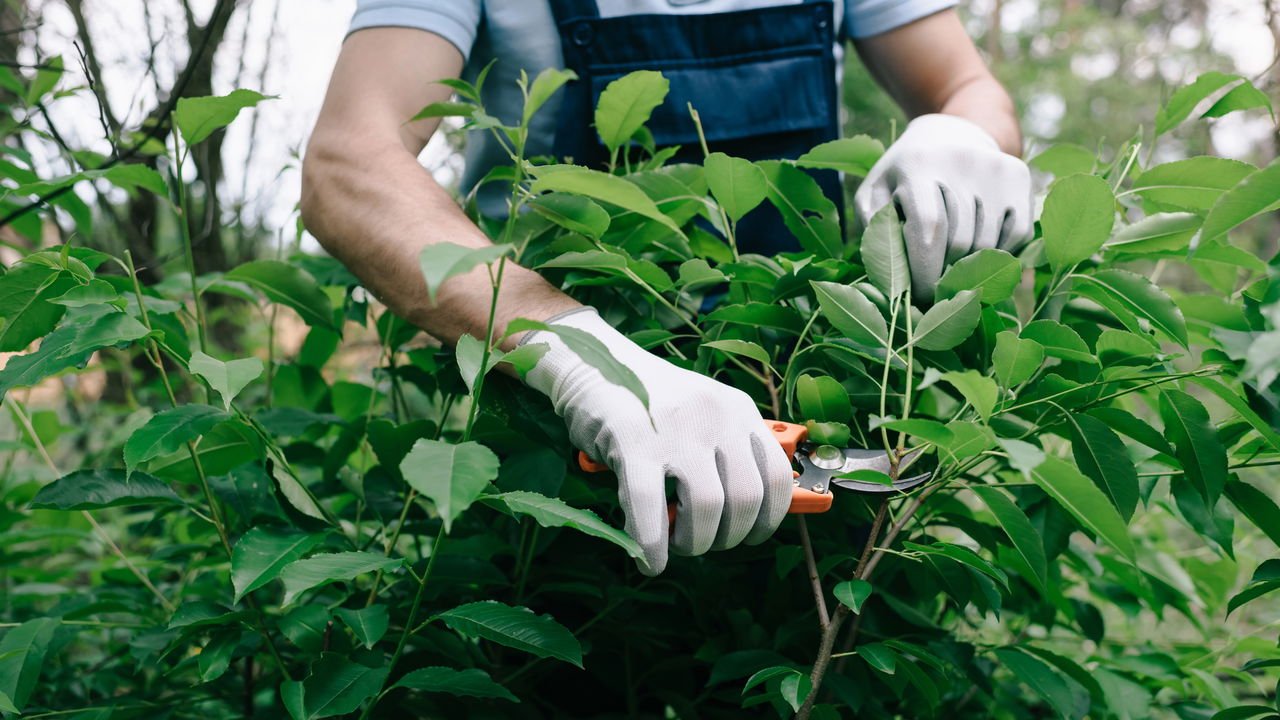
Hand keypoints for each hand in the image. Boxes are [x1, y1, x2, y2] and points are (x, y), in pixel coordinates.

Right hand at [522, 308, 793, 574]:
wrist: (590, 360)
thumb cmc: (646, 400)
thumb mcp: (700, 415)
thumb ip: (726, 452)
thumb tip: (749, 516)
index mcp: (738, 409)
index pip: (777, 477)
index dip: (768, 519)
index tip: (748, 534)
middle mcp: (716, 415)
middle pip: (746, 499)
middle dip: (728, 538)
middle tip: (703, 542)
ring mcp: (676, 428)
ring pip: (707, 508)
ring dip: (694, 542)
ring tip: (675, 544)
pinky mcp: (633, 440)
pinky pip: (651, 507)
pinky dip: (652, 545)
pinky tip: (649, 559)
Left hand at [854, 114, 1032, 301]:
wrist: (948, 134)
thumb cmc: (903, 176)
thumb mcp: (876, 193)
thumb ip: (875, 230)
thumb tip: (893, 275)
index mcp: (918, 165)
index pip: (928, 229)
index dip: (926, 271)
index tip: (920, 296)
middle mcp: (960, 161)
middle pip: (961, 241)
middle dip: (946, 273)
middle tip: (935, 286)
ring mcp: (994, 167)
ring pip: (989, 243)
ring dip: (971, 265)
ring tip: (953, 263)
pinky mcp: (1019, 175)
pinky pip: (1018, 235)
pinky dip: (999, 252)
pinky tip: (979, 247)